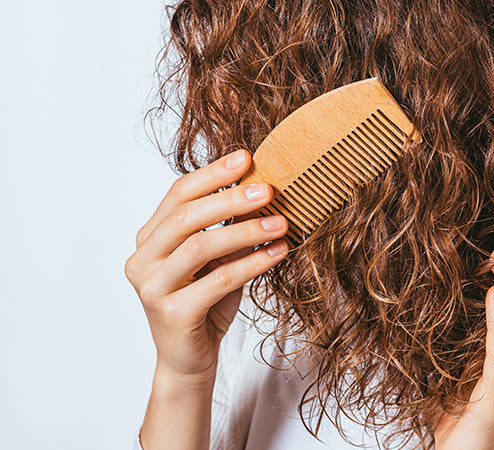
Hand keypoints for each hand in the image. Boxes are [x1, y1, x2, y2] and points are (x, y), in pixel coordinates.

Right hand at [124, 149, 288, 384]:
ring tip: (281, 222)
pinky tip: (278, 252)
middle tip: (268, 189)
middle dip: (230, 198)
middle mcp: (142, 259)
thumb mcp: (217, 259)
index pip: (177, 194)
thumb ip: (228, 228)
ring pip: (200, 246)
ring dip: (245, 230)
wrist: (189, 359)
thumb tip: (263, 191)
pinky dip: (253, 263)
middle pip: (186, 216)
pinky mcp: (172, 313)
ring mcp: (152, 287)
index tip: (246, 158)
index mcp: (149, 239)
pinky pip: (218, 280)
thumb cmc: (204, 303)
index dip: (212, 174)